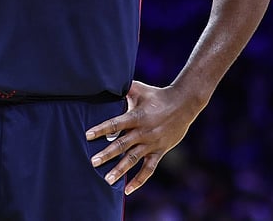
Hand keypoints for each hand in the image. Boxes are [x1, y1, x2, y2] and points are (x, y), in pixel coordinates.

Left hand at [85, 81, 202, 194]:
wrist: (184, 104)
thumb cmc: (157, 95)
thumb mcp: (140, 89)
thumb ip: (123, 89)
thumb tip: (105, 81)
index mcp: (137, 116)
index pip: (116, 123)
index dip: (102, 129)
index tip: (88, 136)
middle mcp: (144, 132)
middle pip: (123, 144)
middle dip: (107, 154)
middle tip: (93, 162)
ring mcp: (152, 143)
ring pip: (134, 159)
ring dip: (120, 170)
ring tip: (107, 180)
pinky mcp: (159, 151)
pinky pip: (149, 169)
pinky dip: (139, 180)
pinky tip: (127, 190)